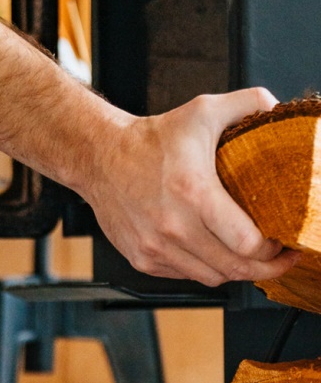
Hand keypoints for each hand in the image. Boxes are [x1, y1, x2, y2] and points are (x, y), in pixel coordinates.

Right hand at [85, 88, 299, 286]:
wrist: (100, 158)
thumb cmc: (148, 140)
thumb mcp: (203, 110)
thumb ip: (249, 104)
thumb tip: (279, 110)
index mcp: (193, 193)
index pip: (246, 243)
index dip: (272, 249)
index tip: (282, 242)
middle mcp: (172, 227)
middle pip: (233, 268)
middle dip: (264, 268)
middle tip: (278, 259)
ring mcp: (155, 248)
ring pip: (211, 277)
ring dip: (234, 271)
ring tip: (246, 257)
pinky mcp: (142, 258)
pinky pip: (185, 275)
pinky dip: (203, 268)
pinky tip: (210, 251)